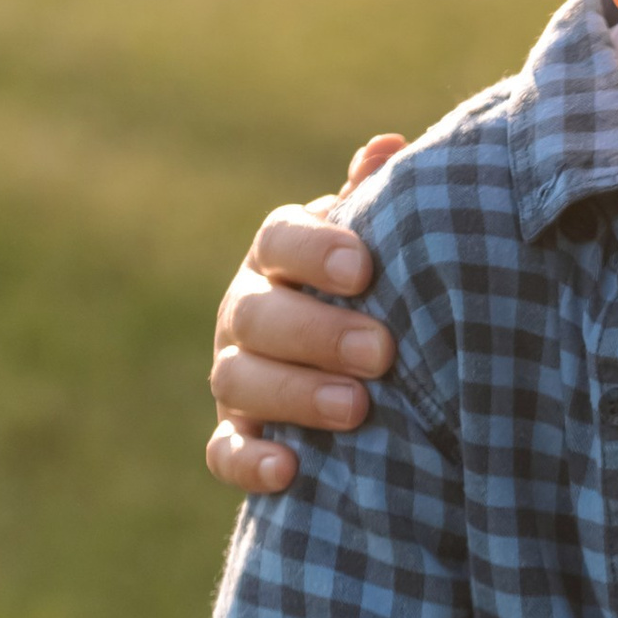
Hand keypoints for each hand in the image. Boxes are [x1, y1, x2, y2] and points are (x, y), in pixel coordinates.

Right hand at [206, 131, 406, 494]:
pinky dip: (249, 461)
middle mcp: (247, 311)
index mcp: (281, 257)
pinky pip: (226, 451)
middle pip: (257, 314)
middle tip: (381, 352)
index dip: (313, 250)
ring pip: (238, 380)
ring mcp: (235, 374)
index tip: (362, 267)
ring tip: (357, 409)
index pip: (278, 238)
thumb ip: (379, 204)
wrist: (363, 369)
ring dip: (294, 395)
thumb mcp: (382, 249)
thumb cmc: (378, 293)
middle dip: (317, 333)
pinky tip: (289, 471)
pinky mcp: (236, 434)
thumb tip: (391, 147)